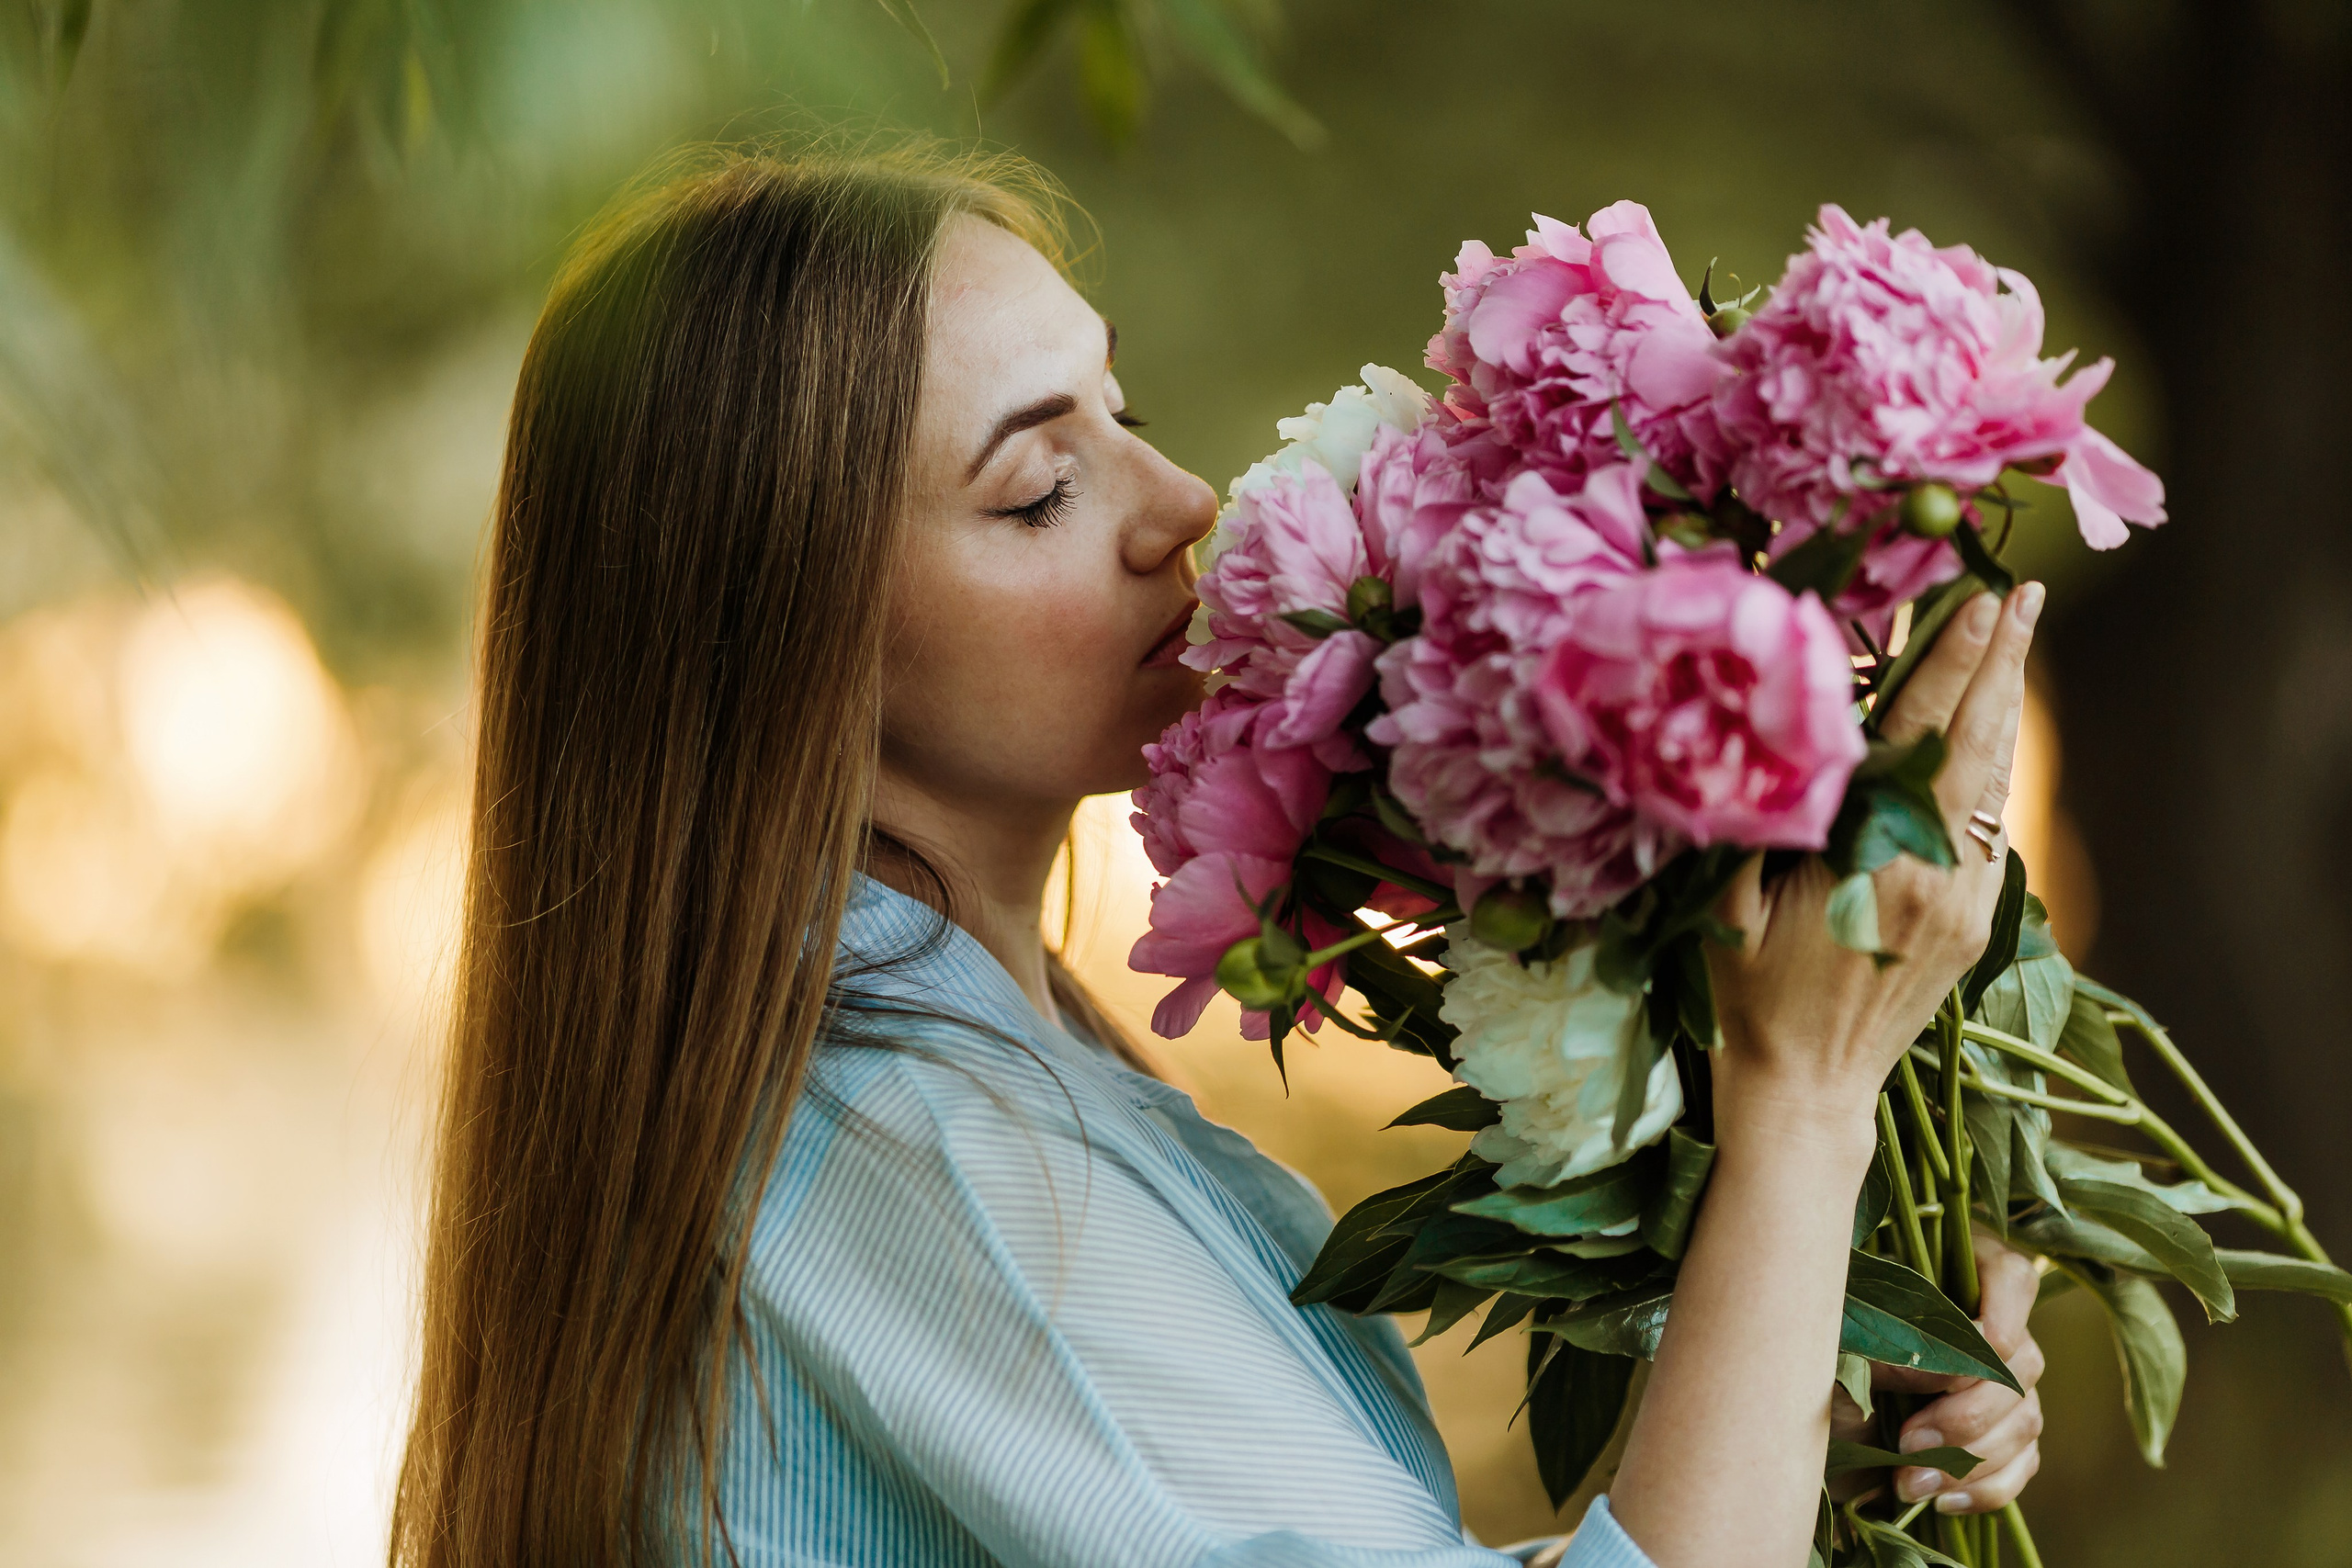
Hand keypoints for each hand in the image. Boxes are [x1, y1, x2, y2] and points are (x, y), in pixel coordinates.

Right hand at [1706, 584, 2043, 1129]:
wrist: (1806, 1091)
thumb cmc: (1750, 995)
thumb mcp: (1731, 904)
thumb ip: (1762, 819)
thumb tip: (1774, 732)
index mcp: (1881, 866)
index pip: (1925, 739)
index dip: (1951, 665)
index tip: (1978, 600)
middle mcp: (1942, 879)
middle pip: (1983, 747)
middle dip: (2003, 664)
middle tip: (2025, 593)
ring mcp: (1969, 903)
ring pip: (1996, 785)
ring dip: (2001, 710)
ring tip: (2009, 642)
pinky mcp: (1976, 923)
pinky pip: (1991, 828)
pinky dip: (1988, 770)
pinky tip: (1981, 736)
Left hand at [1830, 1231, 2046, 1513]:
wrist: (1788, 1426)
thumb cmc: (1805, 1364)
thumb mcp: (1831, 1344)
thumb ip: (1885, 1346)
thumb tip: (1944, 1373)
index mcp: (1945, 1277)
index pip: (2010, 1276)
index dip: (2005, 1313)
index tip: (1973, 1353)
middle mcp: (1983, 1327)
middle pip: (2022, 1362)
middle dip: (1968, 1412)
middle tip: (1907, 1440)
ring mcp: (1996, 1385)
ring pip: (2026, 1418)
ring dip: (1971, 1459)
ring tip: (1907, 1480)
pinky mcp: (1996, 1437)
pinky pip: (2020, 1464)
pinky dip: (1986, 1488)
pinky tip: (1939, 1499)